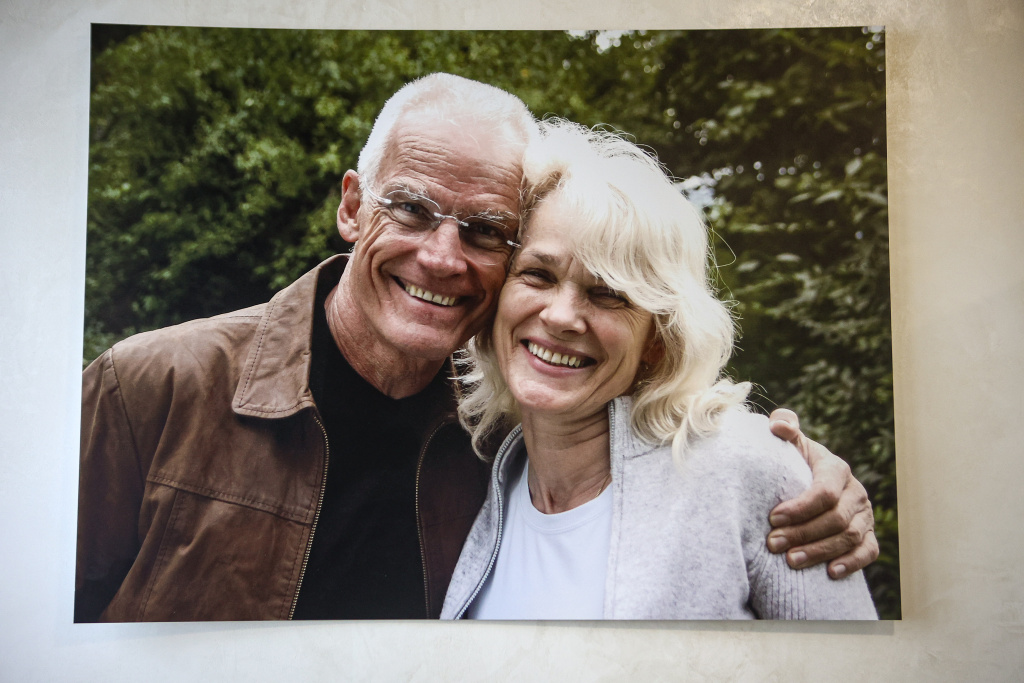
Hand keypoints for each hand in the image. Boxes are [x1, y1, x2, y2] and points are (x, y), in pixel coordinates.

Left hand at [766, 409, 878, 578]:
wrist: (807, 484)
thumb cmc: (792, 464)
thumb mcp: (788, 445)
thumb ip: (784, 428)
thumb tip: (779, 425)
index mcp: (836, 469)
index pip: (824, 492)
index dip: (800, 507)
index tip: (772, 518)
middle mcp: (855, 492)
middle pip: (835, 518)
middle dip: (802, 533)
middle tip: (773, 544)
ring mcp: (864, 515)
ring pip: (849, 537)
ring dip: (820, 551)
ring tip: (791, 561)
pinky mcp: (868, 536)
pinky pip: (868, 552)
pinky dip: (851, 563)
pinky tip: (830, 573)